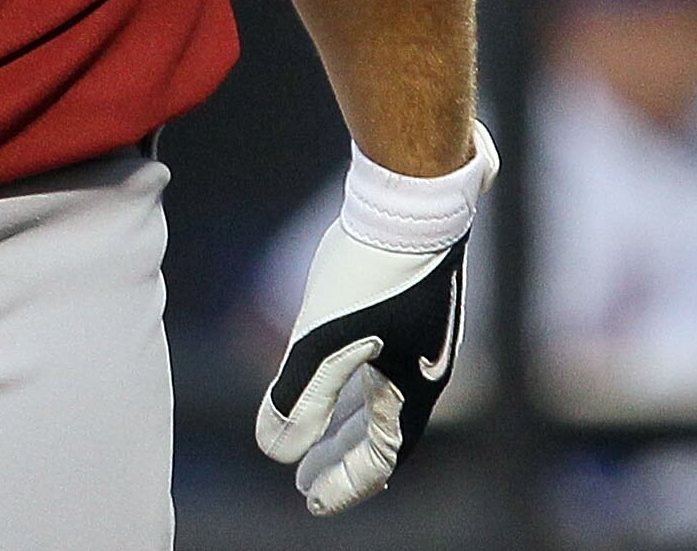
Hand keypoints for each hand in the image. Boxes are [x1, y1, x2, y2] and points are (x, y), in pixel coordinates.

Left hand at [256, 125, 494, 516]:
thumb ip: (298, 398)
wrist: (413, 198)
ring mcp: (417, 338)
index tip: (308, 499)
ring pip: (377, 399)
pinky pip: (379, 366)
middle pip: (379, 433)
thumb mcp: (323, 339)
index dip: (343, 482)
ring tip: (312, 436)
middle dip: (339, 459)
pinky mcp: (407, 306)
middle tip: (304, 481)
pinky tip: (327, 371)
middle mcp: (422, 370)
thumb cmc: (371, 271)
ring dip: (343, 423)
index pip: (378, 456)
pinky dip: (352, 386)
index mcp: (411, 389)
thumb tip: (274, 451)